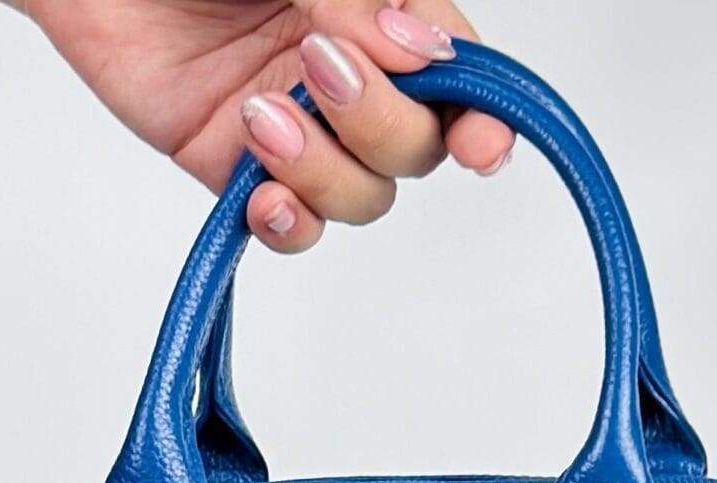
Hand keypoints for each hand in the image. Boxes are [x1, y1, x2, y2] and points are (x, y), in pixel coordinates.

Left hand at [13, 2, 513, 252]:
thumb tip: (423, 50)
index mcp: (377, 6)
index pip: (457, 71)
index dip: (481, 113)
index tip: (481, 143)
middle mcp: (348, 67)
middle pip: (418, 145)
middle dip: (379, 121)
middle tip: (316, 62)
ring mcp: (297, 121)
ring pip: (361, 193)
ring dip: (323, 169)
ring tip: (261, 113)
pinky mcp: (235, 163)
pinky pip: (291, 226)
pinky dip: (287, 222)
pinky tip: (260, 191)